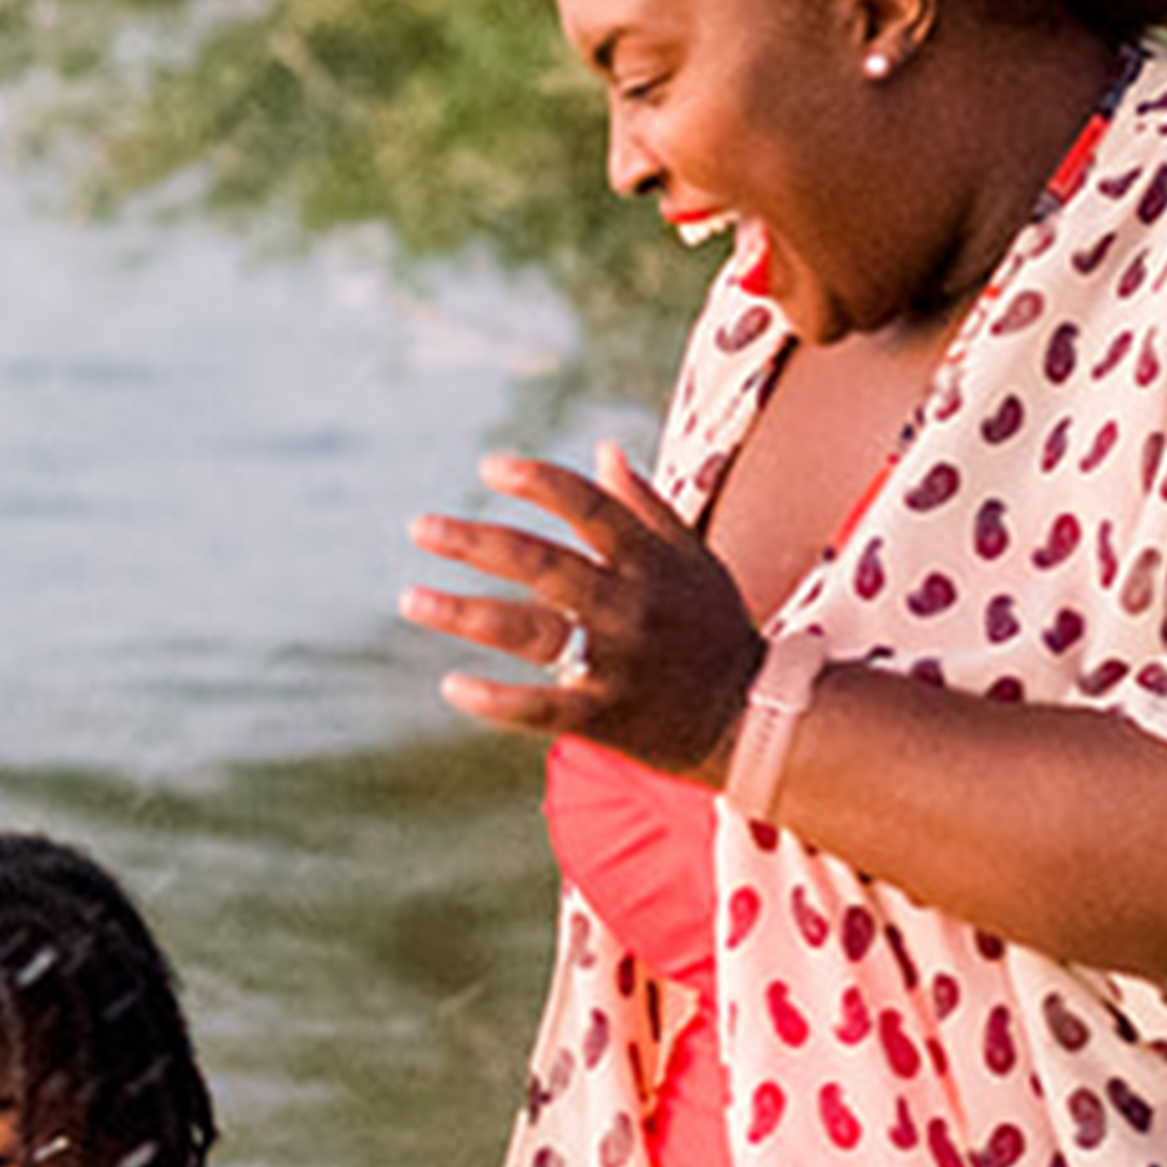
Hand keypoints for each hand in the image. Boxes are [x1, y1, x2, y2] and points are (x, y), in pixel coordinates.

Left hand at [403, 440, 764, 768]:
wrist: (754, 716)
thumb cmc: (715, 627)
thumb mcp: (694, 557)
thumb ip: (644, 505)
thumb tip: (602, 449)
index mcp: (649, 561)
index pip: (588, 508)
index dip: (538, 483)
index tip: (488, 467)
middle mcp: (629, 607)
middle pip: (542, 566)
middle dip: (477, 543)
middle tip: (420, 527)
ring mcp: (616, 664)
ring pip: (530, 633)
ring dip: (465, 614)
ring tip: (412, 598)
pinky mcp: (605, 717)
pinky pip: (543, 709)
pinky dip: (496, 701)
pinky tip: (451, 686)